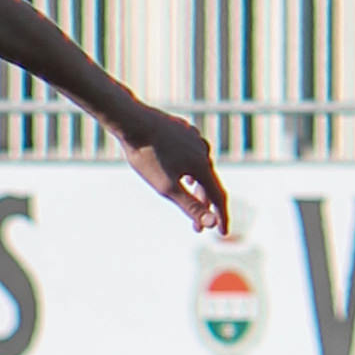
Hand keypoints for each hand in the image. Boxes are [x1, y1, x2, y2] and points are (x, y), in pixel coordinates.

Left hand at [118, 110, 228, 233]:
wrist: (131, 121)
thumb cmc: (146, 156)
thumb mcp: (166, 187)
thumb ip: (191, 206)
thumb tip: (212, 224)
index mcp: (202, 166)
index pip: (218, 197)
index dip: (221, 217)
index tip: (222, 233)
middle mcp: (203, 151)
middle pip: (209, 183)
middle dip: (203, 205)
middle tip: (197, 227)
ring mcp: (193, 138)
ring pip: (200, 166)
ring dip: (198, 186)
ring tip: (193, 196)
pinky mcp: (182, 130)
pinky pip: (191, 153)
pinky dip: (190, 168)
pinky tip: (184, 170)